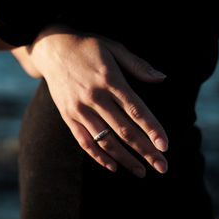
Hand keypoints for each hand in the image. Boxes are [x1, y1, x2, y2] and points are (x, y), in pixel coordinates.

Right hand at [12, 25, 168, 177]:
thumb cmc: (88, 47)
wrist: (52, 49)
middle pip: (124, 130)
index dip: (152, 129)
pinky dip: (98, 156)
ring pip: (105, 140)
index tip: (165, 146)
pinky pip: (84, 141)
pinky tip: (112, 166)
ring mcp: (79, 109)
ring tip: (141, 172)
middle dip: (145, 150)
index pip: (136, 110)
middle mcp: (95, 97)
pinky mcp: (68, 116)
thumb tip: (162, 78)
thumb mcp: (114, 48)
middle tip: (162, 167)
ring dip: (125, 159)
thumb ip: (137, 65)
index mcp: (110, 79)